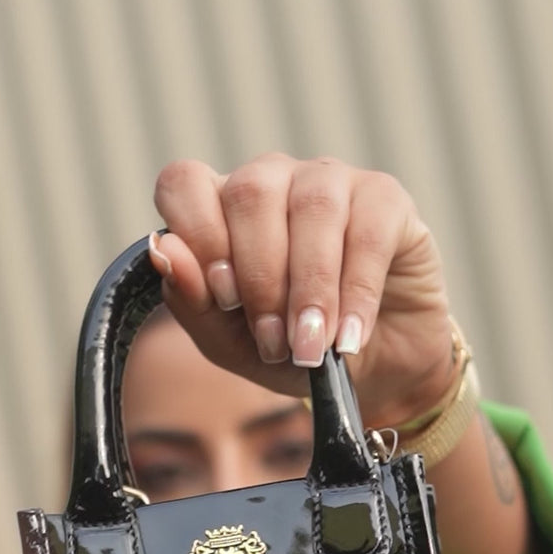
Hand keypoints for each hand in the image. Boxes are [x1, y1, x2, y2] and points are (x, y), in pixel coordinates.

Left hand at [149, 153, 454, 429]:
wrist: (370, 372)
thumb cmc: (291, 349)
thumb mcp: (230, 342)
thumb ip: (192, 301)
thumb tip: (165, 251)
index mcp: (221, 207)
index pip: (185, 182)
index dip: (198, 235)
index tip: (222, 298)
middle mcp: (274, 180)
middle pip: (250, 194)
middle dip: (258, 277)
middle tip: (272, 342)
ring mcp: (331, 181)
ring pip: (312, 207)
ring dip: (308, 288)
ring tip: (311, 348)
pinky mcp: (387, 200)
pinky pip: (368, 232)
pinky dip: (356, 293)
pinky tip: (348, 337)